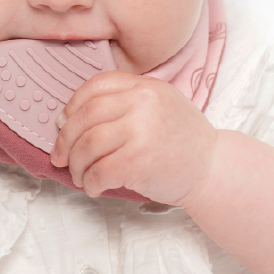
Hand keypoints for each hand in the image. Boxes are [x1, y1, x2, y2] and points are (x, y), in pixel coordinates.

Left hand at [51, 71, 217, 204]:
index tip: (63, 123)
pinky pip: (99, 171)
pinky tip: (93, 187)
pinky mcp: (139, 161)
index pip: (96, 86)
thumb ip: (124, 102)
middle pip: (85, 116)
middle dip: (65, 140)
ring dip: (76, 165)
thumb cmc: (180, 140)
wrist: (213, 168)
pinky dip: (90, 182)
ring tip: (80, 176)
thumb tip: (68, 118)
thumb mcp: (159, 104)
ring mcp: (141, 131)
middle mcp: (143, 103)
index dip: (72, 106)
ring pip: (88, 145)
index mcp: (145, 86)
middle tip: (60, 156)